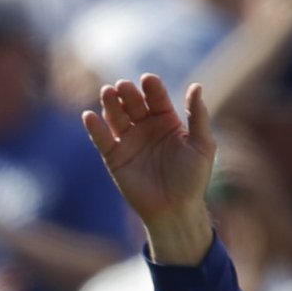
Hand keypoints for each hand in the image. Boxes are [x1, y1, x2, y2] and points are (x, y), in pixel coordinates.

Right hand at [84, 76, 217, 265]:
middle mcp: (146, 127)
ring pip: (116, 117)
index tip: (147, 80)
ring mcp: (129, 141)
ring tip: (107, 93)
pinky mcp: (115, 158)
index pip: (156, 97)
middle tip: (122, 86)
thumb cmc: (192, 179)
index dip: (151, 87)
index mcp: (166, 120)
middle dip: (128, 93)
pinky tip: (89, 116)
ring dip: (110, 104)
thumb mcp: (202, 145)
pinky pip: (102, 140)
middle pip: (133, 103)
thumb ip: (198, 116)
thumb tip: (196, 86)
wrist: (175, 211)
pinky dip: (94, 128)